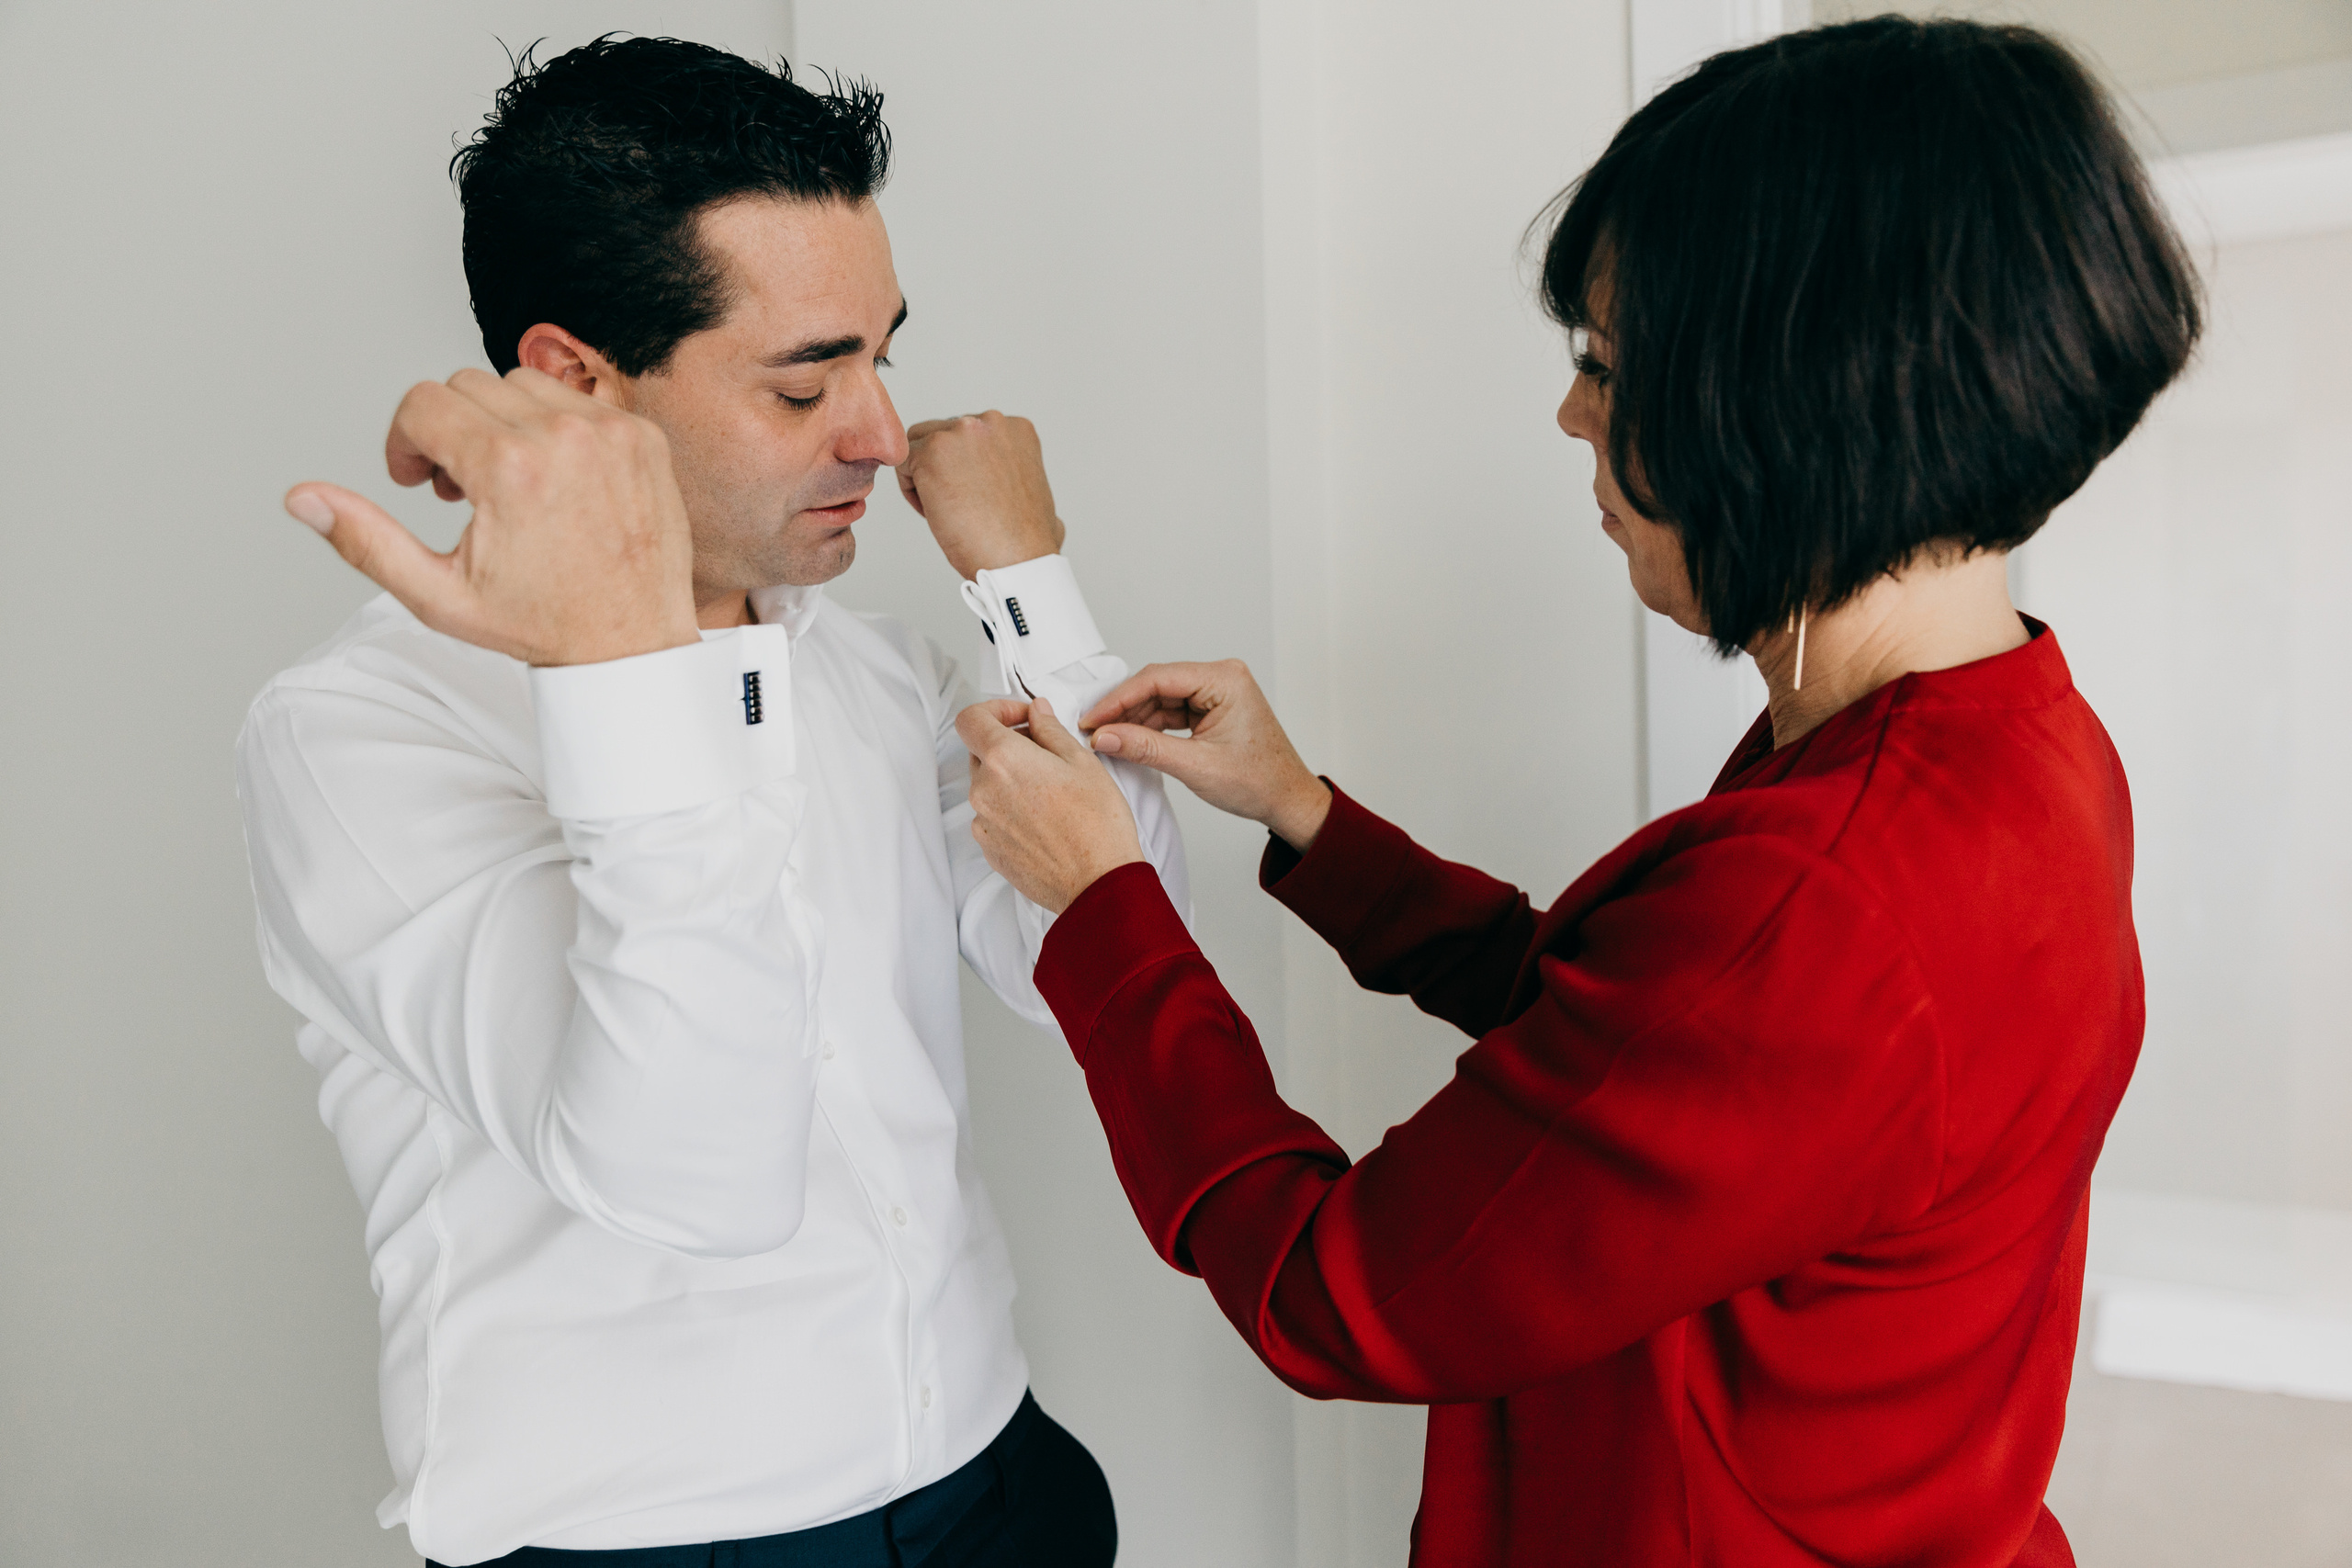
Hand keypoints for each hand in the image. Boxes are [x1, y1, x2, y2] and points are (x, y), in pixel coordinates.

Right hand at [283, 367, 699, 666]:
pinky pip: (575, 399)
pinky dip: (554, 428)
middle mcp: (563, 436)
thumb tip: (302, 499)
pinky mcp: (642, 434)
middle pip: (466, 386)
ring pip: (521, 384)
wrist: (632, 643)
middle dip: (448, 430)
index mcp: (509, 468)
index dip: (404, 441)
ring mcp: (610, 430)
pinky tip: (553, 481)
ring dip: (500, 422)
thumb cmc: (541, 624)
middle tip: (460, 490)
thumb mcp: (439, 596)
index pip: (423, 403)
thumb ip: (365, 541)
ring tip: (506, 483)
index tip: (415, 479)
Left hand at [895, 411, 1065, 579]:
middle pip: (943, 434)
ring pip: (920, 446)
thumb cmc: (1027, 539)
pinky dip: (912, 491)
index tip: (971, 495)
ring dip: (925, 476)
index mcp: (1016, 429)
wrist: (1018, 561)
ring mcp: (961, 433)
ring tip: (945, 510)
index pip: (970, 433)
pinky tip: (935, 513)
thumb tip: (1006, 488)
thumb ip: (1015, 473)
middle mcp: (990, 422)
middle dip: (943, 468)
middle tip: (954, 504)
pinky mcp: (932, 452)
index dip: (965, 467)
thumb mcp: (1036, 491)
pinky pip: (903, 465)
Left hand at [957, 698, 1146, 912]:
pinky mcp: (990, 849)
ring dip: (1010, 780)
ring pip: (987, 787)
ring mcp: (983, 823)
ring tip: (1050, 792)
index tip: (1019, 717)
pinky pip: (993, 817)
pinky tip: (1044, 819)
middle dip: (1007, 746)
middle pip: (980, 752)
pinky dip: (1011, 810)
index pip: (971, 718)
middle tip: (1044, 753)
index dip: (994, 710)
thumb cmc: (1097, 825)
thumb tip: (1036, 713)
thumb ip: (1050, 730)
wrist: (1098, 883)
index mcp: (1003, 759)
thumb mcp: (1082, 762)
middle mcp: (984, 790)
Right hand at [1083, 660, 1330, 852]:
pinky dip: (1151, 726)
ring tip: (1107, 738)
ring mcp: (1216, 691)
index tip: (1093, 719)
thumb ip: (1146, 749)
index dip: (1119, 699)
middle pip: (1157, 684)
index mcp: (1225, 680)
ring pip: (1161, 698)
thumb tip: (1104, 736)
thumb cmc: (1259, 782)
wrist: (1287, 800)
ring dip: (1135, 719)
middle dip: (1124, 708)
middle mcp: (1222, 677)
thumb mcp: (1196, 766)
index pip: (1158, 679)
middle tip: (1094, 730)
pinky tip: (1130, 739)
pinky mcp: (1211, 707)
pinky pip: (1172, 710)